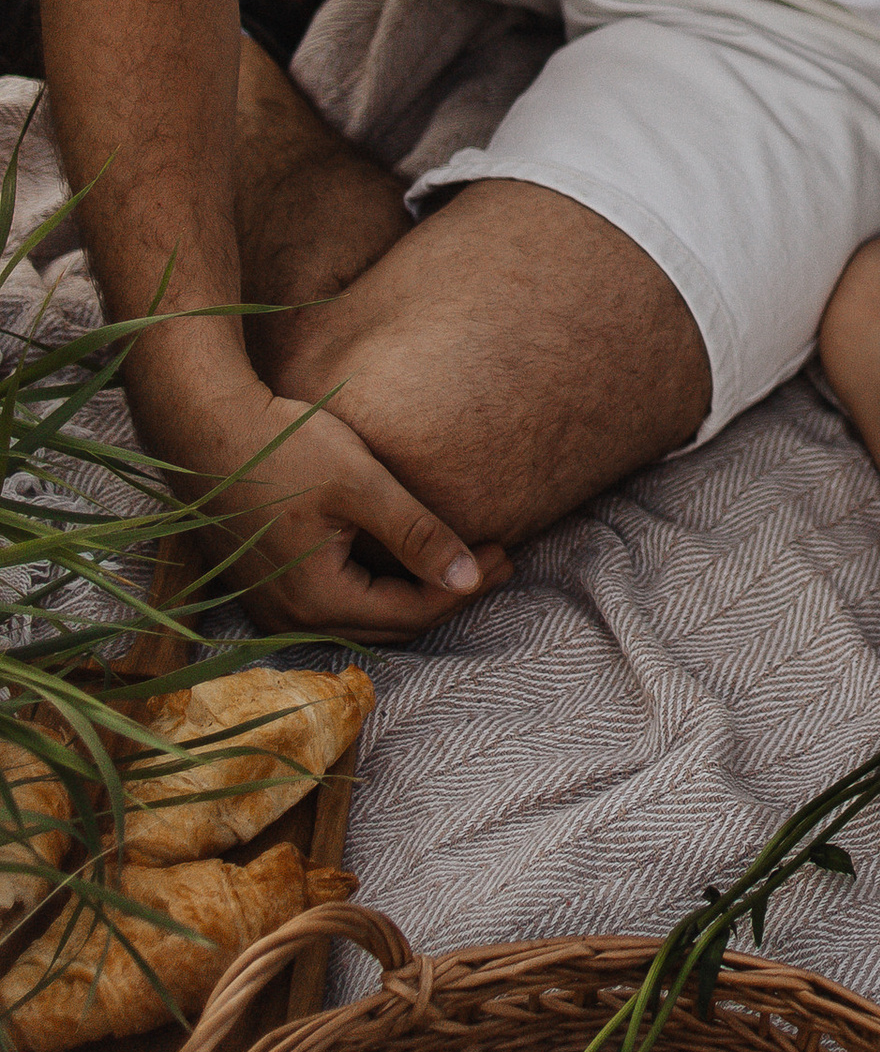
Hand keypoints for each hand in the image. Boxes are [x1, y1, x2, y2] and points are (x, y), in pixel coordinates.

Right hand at [173, 375, 503, 638]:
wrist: (204, 426)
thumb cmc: (282, 447)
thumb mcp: (361, 484)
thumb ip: (417, 534)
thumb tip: (472, 579)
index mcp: (316, 600)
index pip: (411, 613)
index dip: (463, 587)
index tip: (503, 553)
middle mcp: (290, 619)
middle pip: (389, 625)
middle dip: (445, 594)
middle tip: (495, 559)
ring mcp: (272, 607)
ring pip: (363, 618)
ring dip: (413, 594)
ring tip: (461, 559)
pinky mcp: (265, 587)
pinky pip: (336, 603)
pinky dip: (378, 588)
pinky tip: (405, 557)